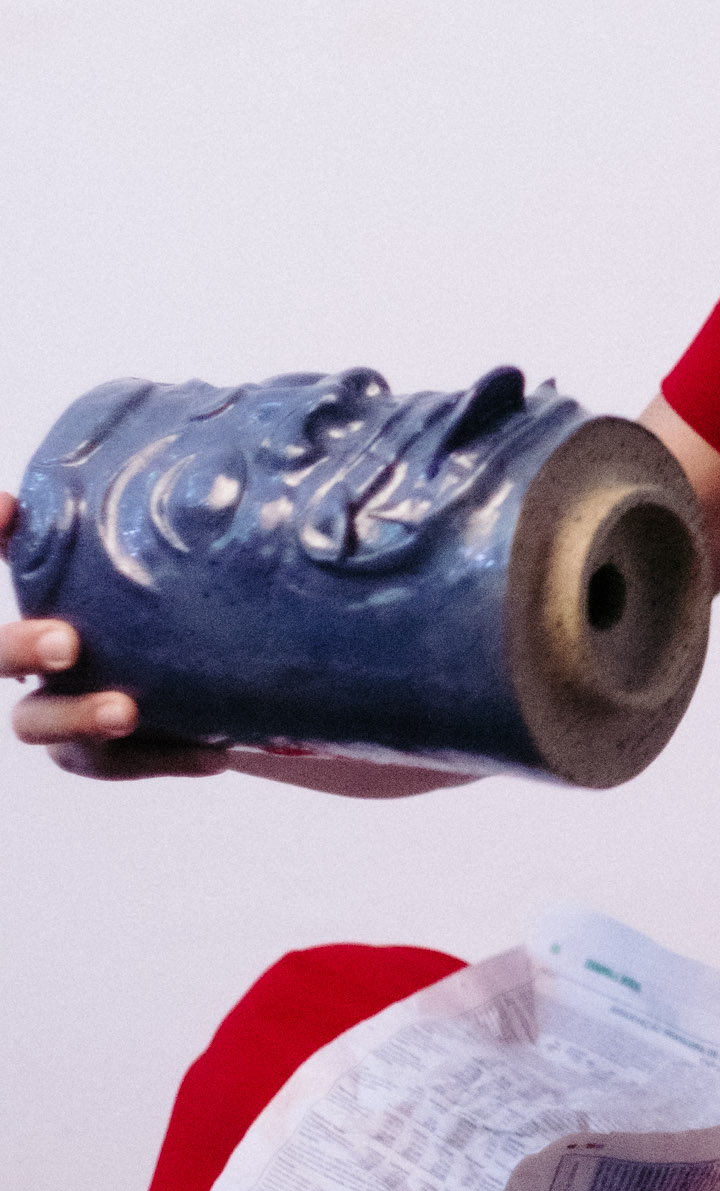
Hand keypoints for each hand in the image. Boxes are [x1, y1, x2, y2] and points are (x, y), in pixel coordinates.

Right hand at [1, 489, 226, 775]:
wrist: (214, 680)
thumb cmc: (185, 598)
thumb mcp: (178, 559)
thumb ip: (174, 517)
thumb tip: (226, 426)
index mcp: (46, 586)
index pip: (6, 554)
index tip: (9, 505)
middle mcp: (31, 647)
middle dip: (20, 647)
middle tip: (68, 641)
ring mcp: (54, 703)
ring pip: (33, 720)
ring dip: (76, 715)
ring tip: (127, 710)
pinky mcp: (91, 752)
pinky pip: (109, 764)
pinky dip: (159, 756)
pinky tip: (211, 752)